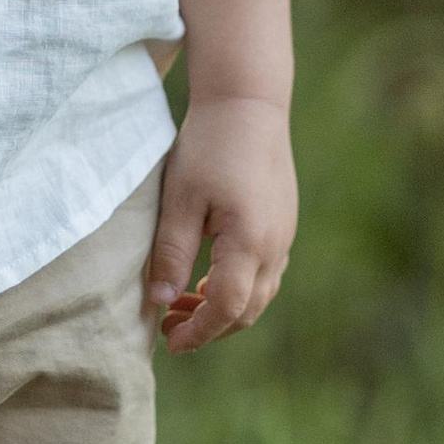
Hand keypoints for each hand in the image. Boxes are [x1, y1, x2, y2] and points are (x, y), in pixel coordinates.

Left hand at [145, 95, 297, 350]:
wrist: (248, 102)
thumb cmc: (209, 146)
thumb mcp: (180, 199)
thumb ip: (171, 253)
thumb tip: (159, 302)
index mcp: (250, 241)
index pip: (227, 309)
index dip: (198, 332)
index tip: (169, 341)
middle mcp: (276, 245)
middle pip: (248, 310)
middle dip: (209, 328)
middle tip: (169, 327)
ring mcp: (285, 235)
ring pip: (260, 294)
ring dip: (224, 309)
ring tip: (183, 302)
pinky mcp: (283, 224)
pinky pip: (266, 273)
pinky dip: (238, 287)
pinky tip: (209, 276)